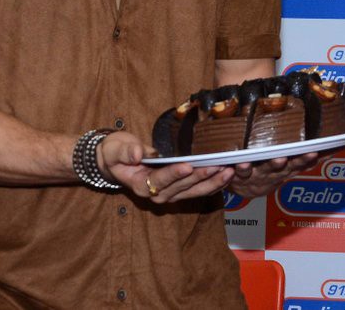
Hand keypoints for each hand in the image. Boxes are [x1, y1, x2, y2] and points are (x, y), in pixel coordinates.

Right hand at [98, 131, 232, 202]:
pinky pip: (198, 190)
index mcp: (140, 185)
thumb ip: (126, 151)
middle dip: (200, 177)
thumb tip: (138, 153)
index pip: (159, 181)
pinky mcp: (179, 191)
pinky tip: (227, 176)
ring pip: (193, 192)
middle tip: (218, 165)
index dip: (174, 174)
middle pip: (181, 188)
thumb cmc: (116, 153)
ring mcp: (169, 195)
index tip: (188, 166)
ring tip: (228, 171)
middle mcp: (156, 194)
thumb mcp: (115, 149)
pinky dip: (213, 184)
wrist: (117, 162)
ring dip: (212, 182)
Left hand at [228, 152, 319, 198]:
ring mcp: (256, 176)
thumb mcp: (294, 165)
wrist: (247, 190)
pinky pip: (237, 173)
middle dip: (282, 164)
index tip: (314, 151)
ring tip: (252, 162)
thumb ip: (312, 157)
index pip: (300, 163)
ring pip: (257, 171)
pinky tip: (234, 164)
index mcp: (287, 169)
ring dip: (256, 167)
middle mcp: (273, 174)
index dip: (306, 159)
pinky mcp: (240, 176)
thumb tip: (338, 145)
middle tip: (283, 158)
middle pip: (280, 168)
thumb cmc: (272, 171)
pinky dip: (236, 169)